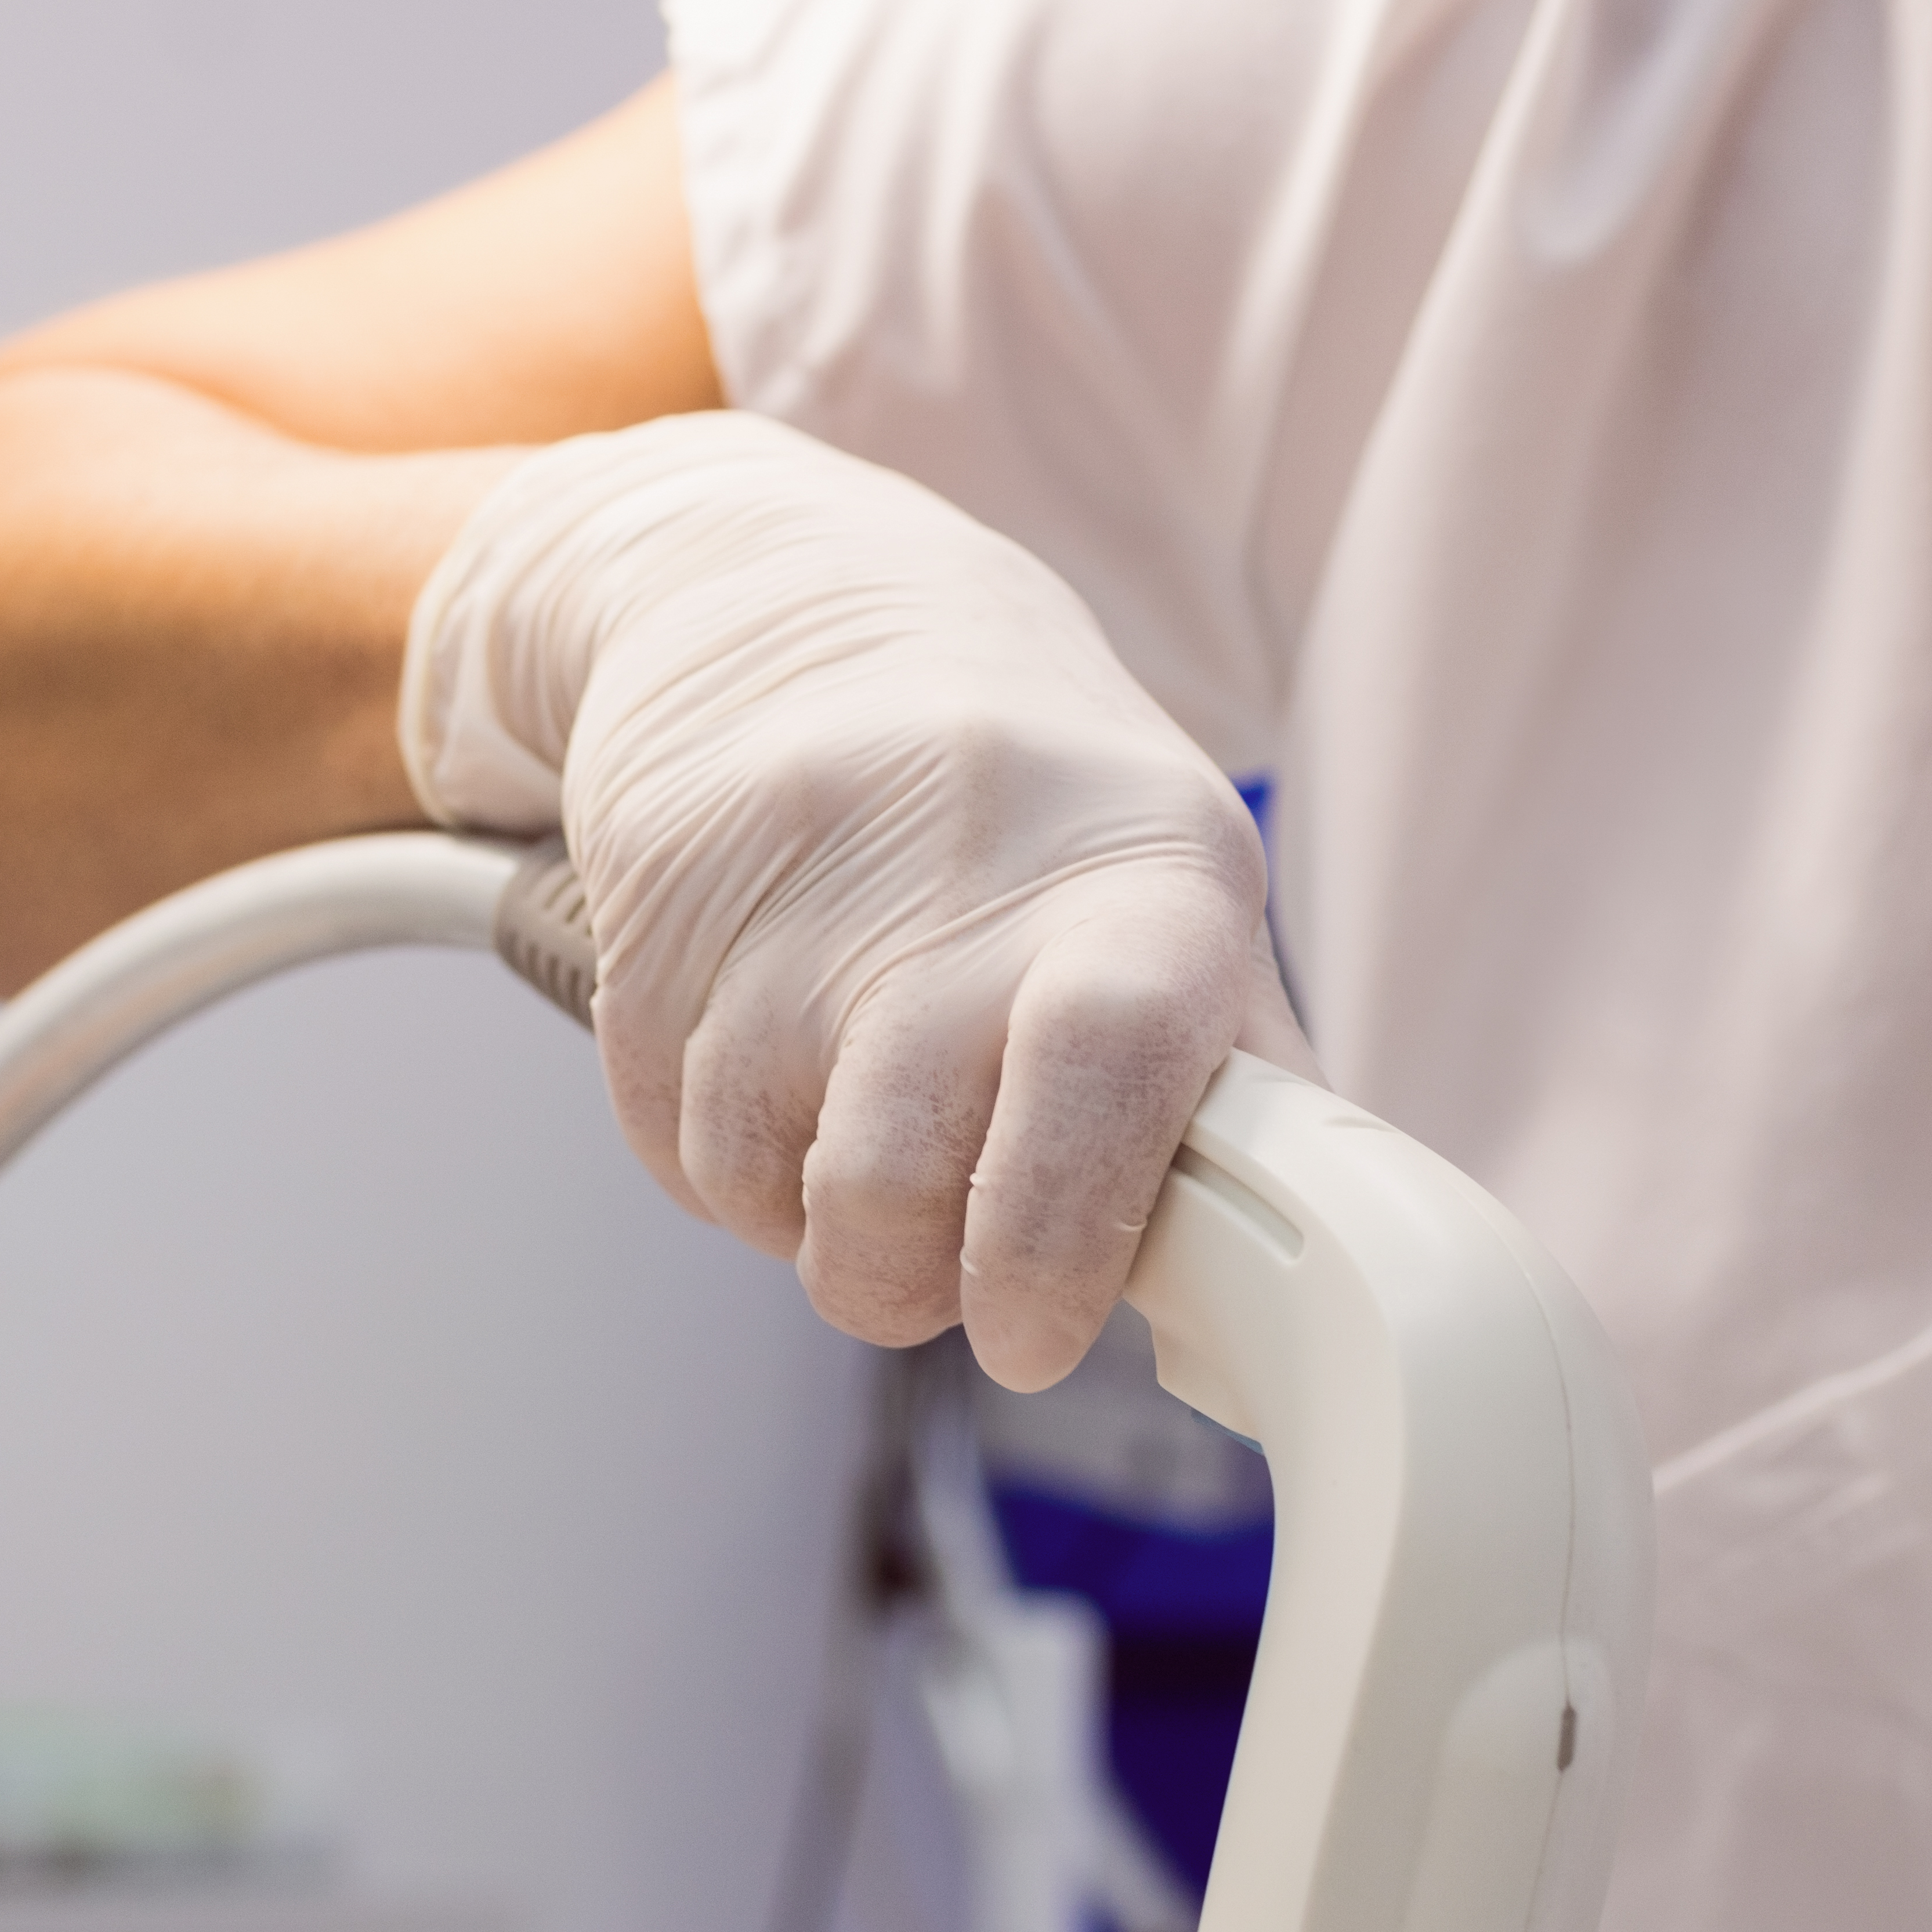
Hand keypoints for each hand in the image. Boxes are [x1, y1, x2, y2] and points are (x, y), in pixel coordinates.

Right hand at [402, 412, 1307, 1387]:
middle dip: (903, 1282)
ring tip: (860, 1134)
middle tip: (940, 1257)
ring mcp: (793, 885)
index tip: (1032, 1330)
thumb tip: (1273, 1298)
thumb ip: (1231, 1098)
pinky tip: (775, 1078)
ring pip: (764, 1188)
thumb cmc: (1030, 799)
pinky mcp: (658, 904)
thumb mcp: (1178, 896)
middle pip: (893, 1186)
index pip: (1104, 1067)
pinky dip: (722, 1163)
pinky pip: (670, 1142)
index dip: (1054, 1243)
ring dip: (808, 1221)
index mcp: (1138, 875)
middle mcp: (961, 866)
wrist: (802, 601)